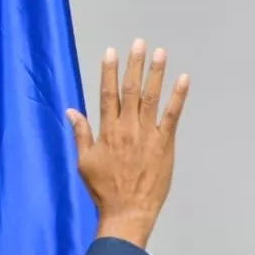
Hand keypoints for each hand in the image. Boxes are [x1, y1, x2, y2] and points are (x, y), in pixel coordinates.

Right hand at [66, 39, 189, 247]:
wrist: (127, 212)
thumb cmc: (104, 190)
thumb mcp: (85, 162)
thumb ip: (81, 134)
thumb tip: (71, 111)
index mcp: (107, 130)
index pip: (107, 93)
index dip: (109, 70)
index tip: (111, 52)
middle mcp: (127, 128)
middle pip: (131, 89)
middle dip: (135, 64)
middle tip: (139, 43)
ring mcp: (147, 135)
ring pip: (151, 97)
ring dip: (156, 73)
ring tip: (160, 52)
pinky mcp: (164, 144)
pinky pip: (172, 116)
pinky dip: (178, 97)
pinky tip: (183, 79)